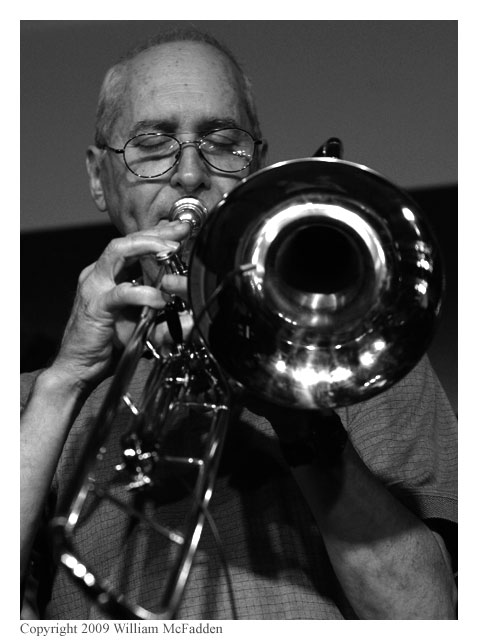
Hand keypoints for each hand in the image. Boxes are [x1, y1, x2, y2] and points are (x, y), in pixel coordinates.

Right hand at [50, 220, 190, 389]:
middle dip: (156, 233)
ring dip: (147, 247)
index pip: (133, 245)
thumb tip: (188, 310)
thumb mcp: (141, 322)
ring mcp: (94, 287)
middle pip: (126, 240)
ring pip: (118, 252)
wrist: (79, 367)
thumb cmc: (108, 344)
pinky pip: (122, 292)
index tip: (180, 229)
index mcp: (107, 275)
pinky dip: (144, 293)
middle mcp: (98, 275)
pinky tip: (160, 298)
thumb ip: (161, 312)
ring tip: (170, 249)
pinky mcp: (96, 305)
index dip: (157, 234)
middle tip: (180, 231)